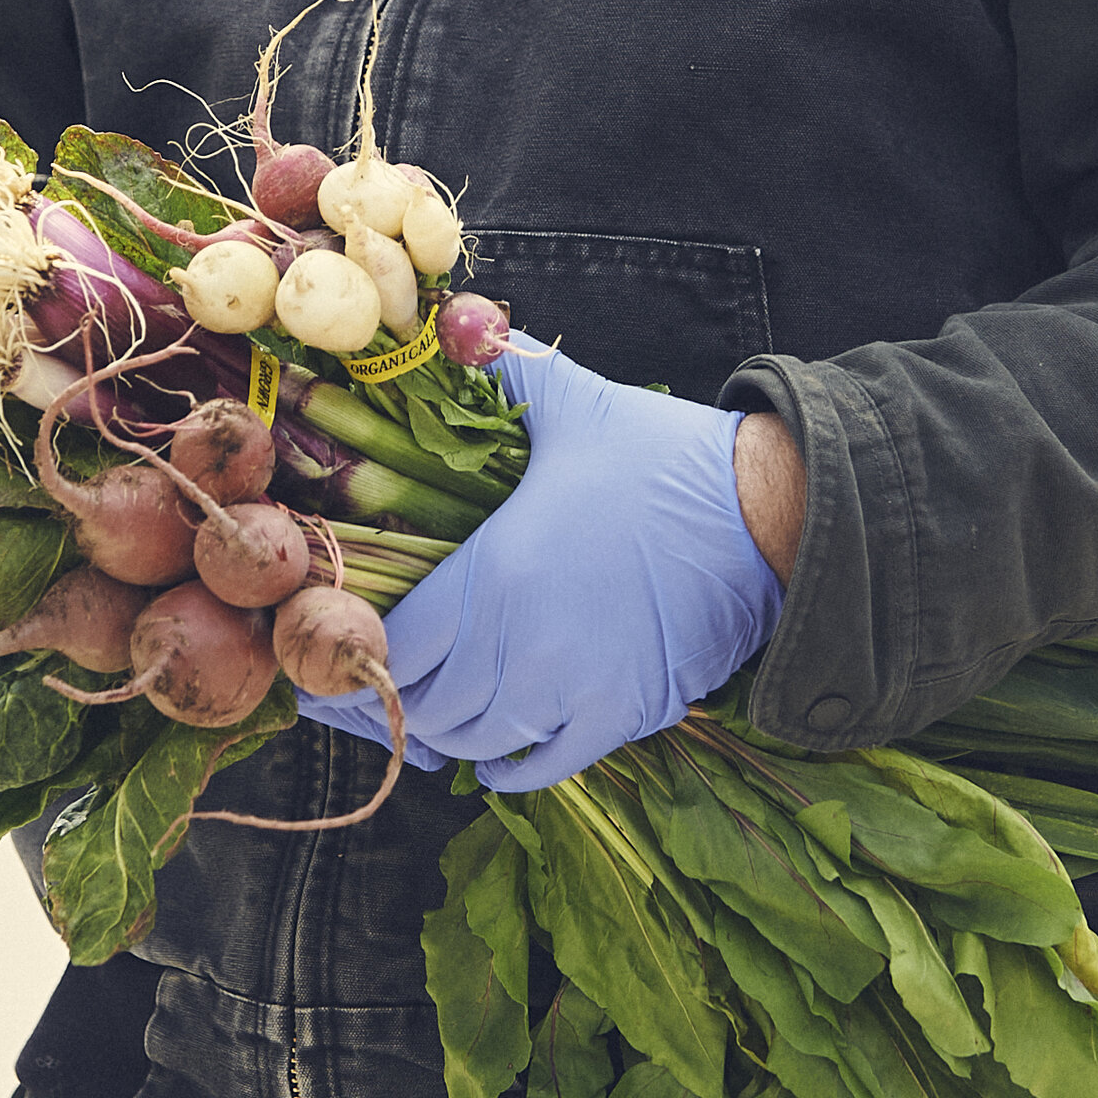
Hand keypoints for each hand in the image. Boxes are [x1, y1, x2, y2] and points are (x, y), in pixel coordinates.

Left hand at [294, 336, 787, 788]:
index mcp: (496, 574)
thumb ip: (503, 370)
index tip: (326, 651)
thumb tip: (456, 326)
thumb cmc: (664, 459)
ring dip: (441, 733)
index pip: (395, 642)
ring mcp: (574, 691)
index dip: (351, 654)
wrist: (771, 517)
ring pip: (475, 742)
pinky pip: (543, 768)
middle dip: (386, 698)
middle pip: (425, 703)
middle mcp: (523, 648)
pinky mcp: (623, 717)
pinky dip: (506, 771)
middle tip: (361, 683)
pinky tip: (488, 760)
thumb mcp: (573, 404)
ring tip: (421, 713)